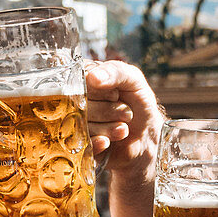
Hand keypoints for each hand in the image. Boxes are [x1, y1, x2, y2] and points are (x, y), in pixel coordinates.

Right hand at [85, 60, 163, 177]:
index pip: (78, 81)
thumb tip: (92, 77)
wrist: (145, 139)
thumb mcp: (134, 81)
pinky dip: (99, 142)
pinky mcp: (76, 145)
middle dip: (107, 110)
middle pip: (77, 103)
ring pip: (79, 124)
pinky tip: (108, 141)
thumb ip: (116, 72)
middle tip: (125, 113)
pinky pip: (80, 143)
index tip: (116, 95)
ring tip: (122, 127)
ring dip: (107, 128)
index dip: (99, 90)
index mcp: (84, 79)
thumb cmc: (138, 105)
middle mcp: (74, 100)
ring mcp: (73, 123)